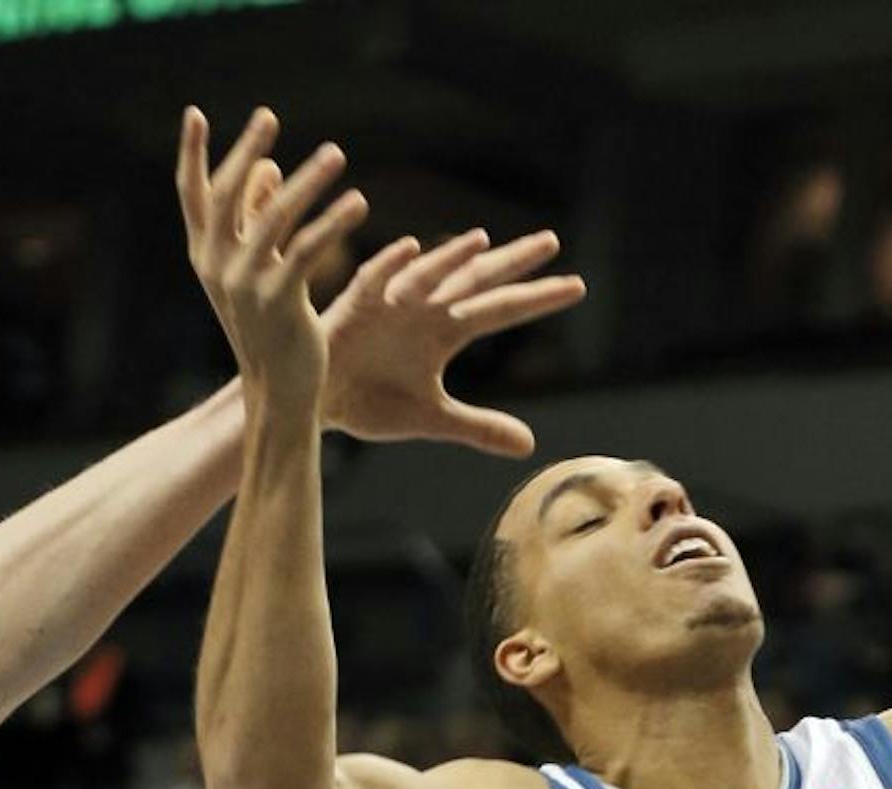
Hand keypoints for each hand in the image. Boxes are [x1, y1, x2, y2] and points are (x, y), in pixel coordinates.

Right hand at [178, 107, 368, 414]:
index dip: (191, 153)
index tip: (195, 113)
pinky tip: (357, 202)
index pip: (192, 195)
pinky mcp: (280, 302)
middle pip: (228, 194)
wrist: (278, 392)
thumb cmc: (272, 328)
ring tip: (336, 153)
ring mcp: (245, 285)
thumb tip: (267, 165)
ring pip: (273, 216)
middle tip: (269, 115)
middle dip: (246, 150)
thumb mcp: (258, 270)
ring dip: (307, 180)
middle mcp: (217, 266)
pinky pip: (308, 249)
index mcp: (206, 257)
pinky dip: (334, 222)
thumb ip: (259, 217)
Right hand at [322, 229, 585, 456]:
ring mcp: (389, 304)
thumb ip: (479, 427)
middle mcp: (424, 309)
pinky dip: (391, 268)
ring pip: (427, 275)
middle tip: (552, 241)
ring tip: (482, 243)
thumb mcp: (432, 419)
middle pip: (475, 281)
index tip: (578, 287)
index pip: (500, 310)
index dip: (537, 298)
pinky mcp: (353, 308)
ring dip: (452, 258)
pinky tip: (411, 250)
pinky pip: (374, 282)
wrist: (312, 403)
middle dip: (511, 262)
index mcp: (444, 331)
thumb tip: (530, 444)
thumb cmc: (368, 402)